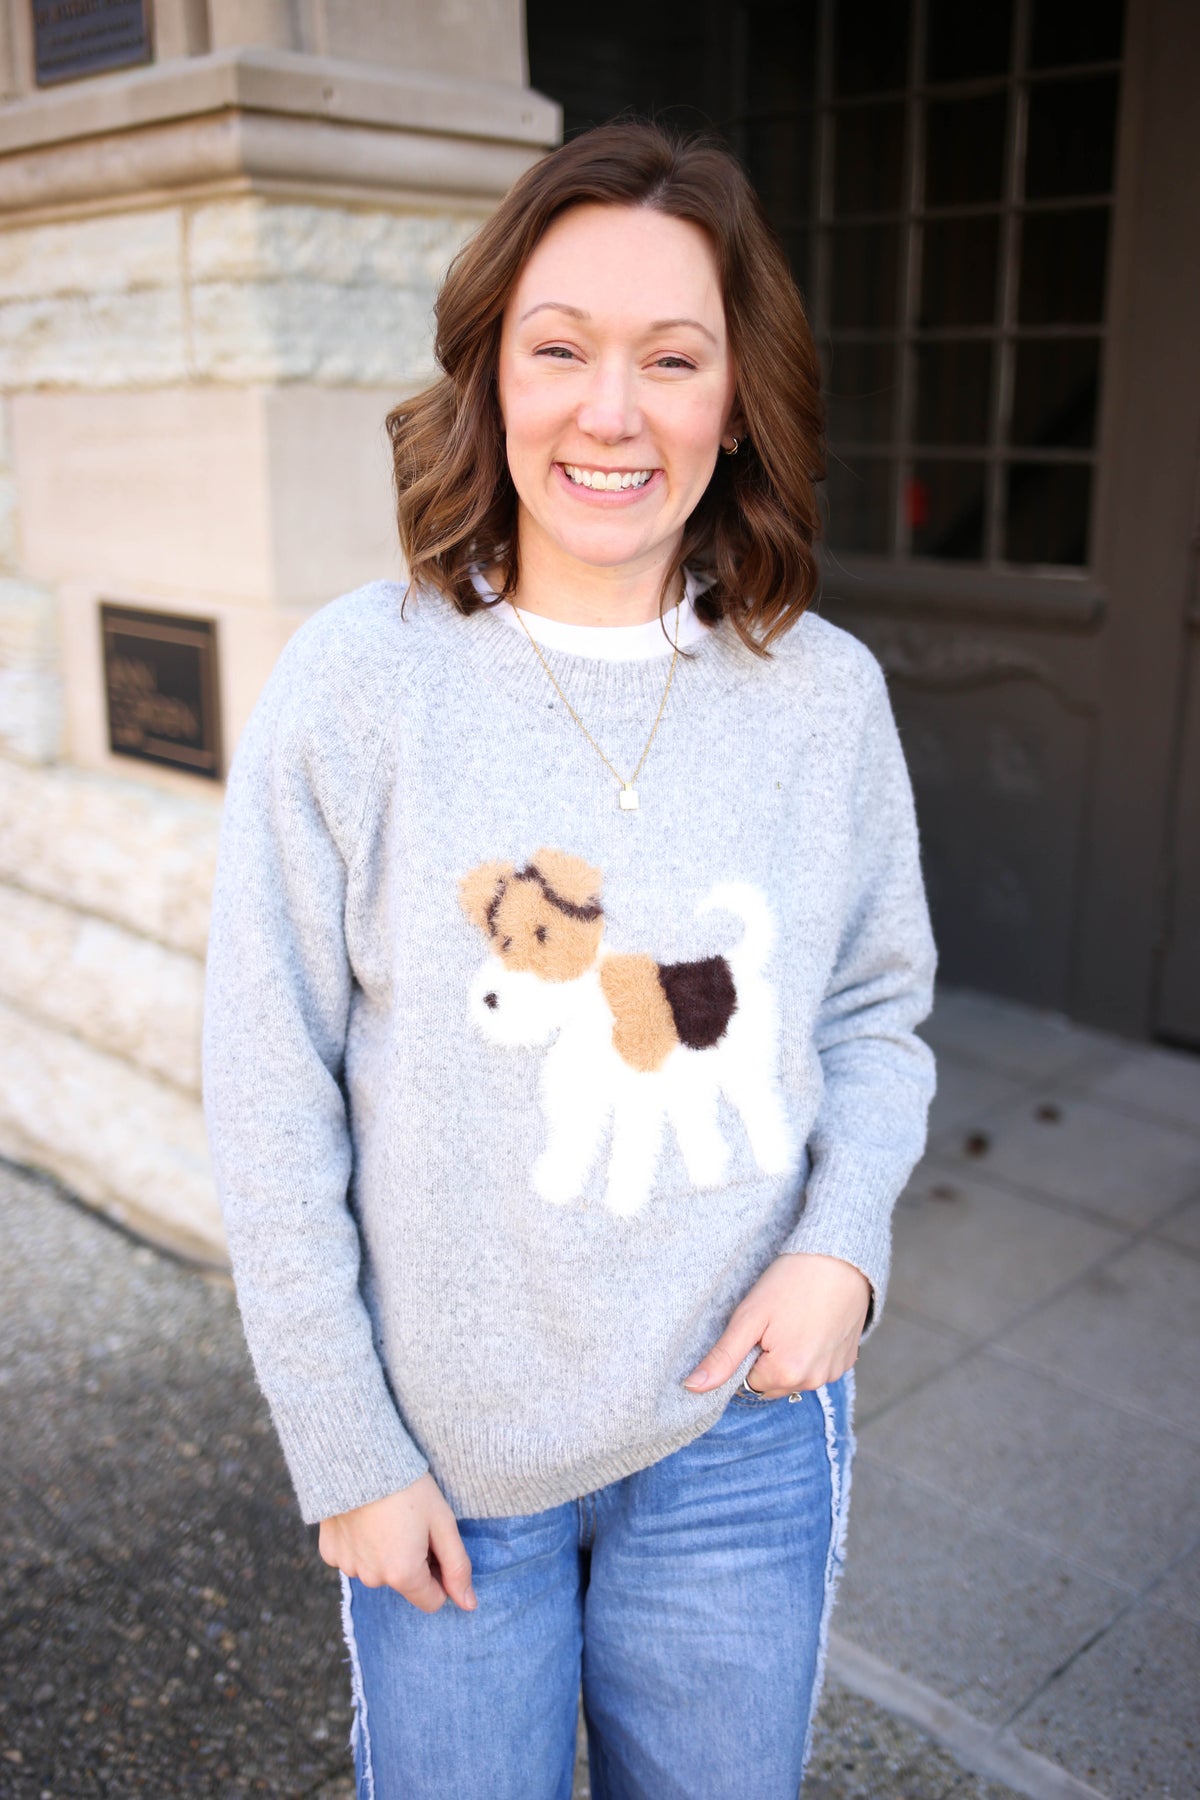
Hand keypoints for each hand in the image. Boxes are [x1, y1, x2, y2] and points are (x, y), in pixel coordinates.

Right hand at [318, 1473, 476, 1613]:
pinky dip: (362, 1544)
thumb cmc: (408, 1487)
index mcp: (403, 1575)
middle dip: (412, 1561)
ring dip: (386, 1553)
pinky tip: (364, 1518)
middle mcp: (373, 1579)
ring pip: (378, 1571)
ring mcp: (348, 1567)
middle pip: (405, 1583)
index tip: (435, 1544)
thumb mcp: (442, 1522)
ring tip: (387, 1516)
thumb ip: (458, 1567)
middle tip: (411, 1522)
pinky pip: (354, 1558)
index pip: (433, 1600)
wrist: (359, 1457)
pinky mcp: (330, 1553)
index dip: (440, 1574)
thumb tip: (469, 1605)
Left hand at [682, 1253, 870, 1398]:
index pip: (748, 1383)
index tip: (757, 1328)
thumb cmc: (791, 1281)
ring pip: (796, 1377)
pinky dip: (811, 1352)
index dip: (747, 1355)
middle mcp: (813, 1382)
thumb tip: (693, 1387)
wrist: (840, 1257)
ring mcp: (834, 1373)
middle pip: (772, 1384)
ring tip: (794, 1320)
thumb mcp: (749, 1317)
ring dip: (789, 1358)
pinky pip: (818, 1367)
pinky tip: (812, 1323)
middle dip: (766, 1361)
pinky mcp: (848, 1361)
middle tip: (774, 1323)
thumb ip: (722, 1357)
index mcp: (785, 1374)